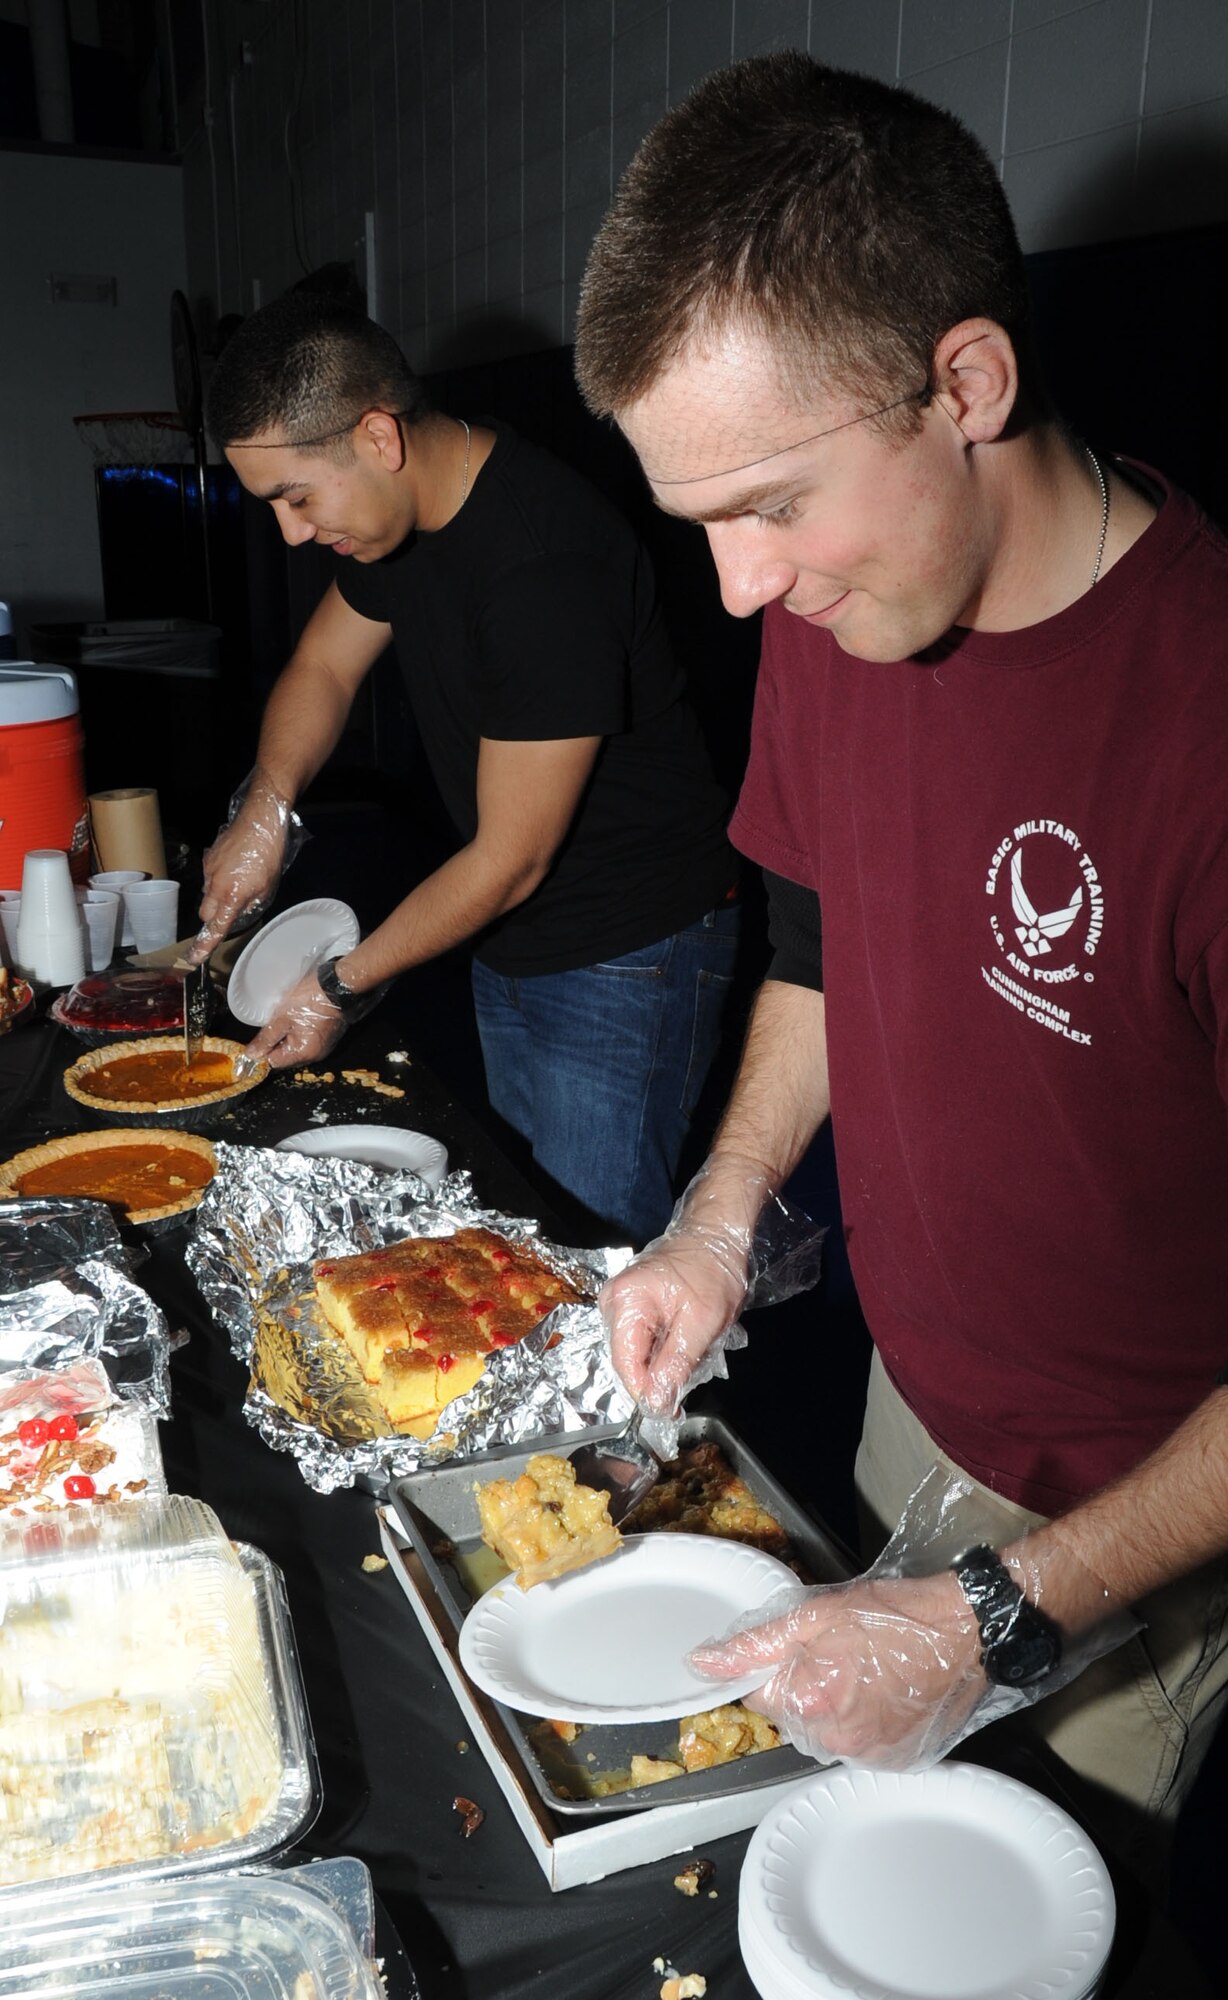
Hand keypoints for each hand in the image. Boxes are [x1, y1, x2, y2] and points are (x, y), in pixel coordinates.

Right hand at [188, 774, 294, 962]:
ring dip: (218, 896)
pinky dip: (219, 879)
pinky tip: (235, 868)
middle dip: (214, 918)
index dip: (205, 943)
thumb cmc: (269, 854)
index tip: (194, 957)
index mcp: (233, 895)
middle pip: (206, 913)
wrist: (260, 820)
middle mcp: (216, 885)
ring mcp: (209, 870)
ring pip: (207, 894)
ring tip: (239, 882)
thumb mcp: (267, 886)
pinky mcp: (208, 858)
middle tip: (230, 911)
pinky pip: (209, 877)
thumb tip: (241, 909)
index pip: (216, 926)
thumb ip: (251, 903)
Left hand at [243, 970, 345, 1069]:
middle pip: (287, 1057)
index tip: (259, 1037)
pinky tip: (299, 1019)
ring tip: (286, 1019)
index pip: (275, 1062)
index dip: (264, 1051)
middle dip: (277, 1044)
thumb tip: (252, 1055)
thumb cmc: (309, 1000)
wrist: (338, 985)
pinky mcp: (330, 1037)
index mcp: (303, 1053)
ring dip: (289, 1038)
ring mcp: (325, 1047)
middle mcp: (316, 1055)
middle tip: (273, 1024)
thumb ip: (266, 1039)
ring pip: (298, 1048)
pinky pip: (309, 1042)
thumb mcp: (282, 1018)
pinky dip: (301, 1034)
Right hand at [599, 1225, 748, 1416]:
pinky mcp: (634, 1305)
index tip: (672, 1410)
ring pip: (637, 1353)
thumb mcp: (702, 1322)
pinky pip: (644, 1340)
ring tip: (694, 1352)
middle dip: (658, 1376)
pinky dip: (664, 1350)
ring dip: (663, 1364)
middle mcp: (614, 1302)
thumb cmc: (713, 1270)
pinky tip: (686, 1341)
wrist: (717, 1235)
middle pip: (628, 1360)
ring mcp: (622, 1303)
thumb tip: (656, 1403)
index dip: (647, 1393)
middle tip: (691, 1377)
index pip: (625, 1364)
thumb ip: (675, 1364)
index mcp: (626, 1301)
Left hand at [691, 1571, 985, 1768]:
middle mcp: (836, 1740)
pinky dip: (864, 1721)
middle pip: (792, 1716)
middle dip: (804, 1687)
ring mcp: (869, 1755)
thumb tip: (701, 1663)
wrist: (966, 1630)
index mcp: (810, 1702)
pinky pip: (860, 1744)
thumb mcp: (816, 1614)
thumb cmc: (895, 1614)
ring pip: (825, 1732)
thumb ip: (755, 1643)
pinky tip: (884, 1692)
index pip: (759, 1693)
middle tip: (840, 1654)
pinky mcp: (896, 1760)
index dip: (776, 1665)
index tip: (805, 1647)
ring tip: (866, 1671)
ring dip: (833, 1706)